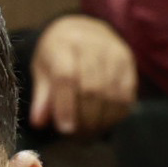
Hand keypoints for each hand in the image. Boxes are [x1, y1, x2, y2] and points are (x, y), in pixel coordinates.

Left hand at [28, 15, 139, 137]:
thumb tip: (39, 122)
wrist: (84, 29)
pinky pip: (125, 95)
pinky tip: (104, 123)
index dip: (66, 106)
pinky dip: (115, 115)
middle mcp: (92, 44)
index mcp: (63, 43)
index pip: (66, 77)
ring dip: (101, 120)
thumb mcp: (43, 69)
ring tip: (89, 133)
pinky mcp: (128, 62)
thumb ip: (42, 96)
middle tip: (77, 136)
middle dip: (85, 118)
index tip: (65, 129)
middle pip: (92, 88)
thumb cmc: (58, 54)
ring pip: (111, 94)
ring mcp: (113, 52)